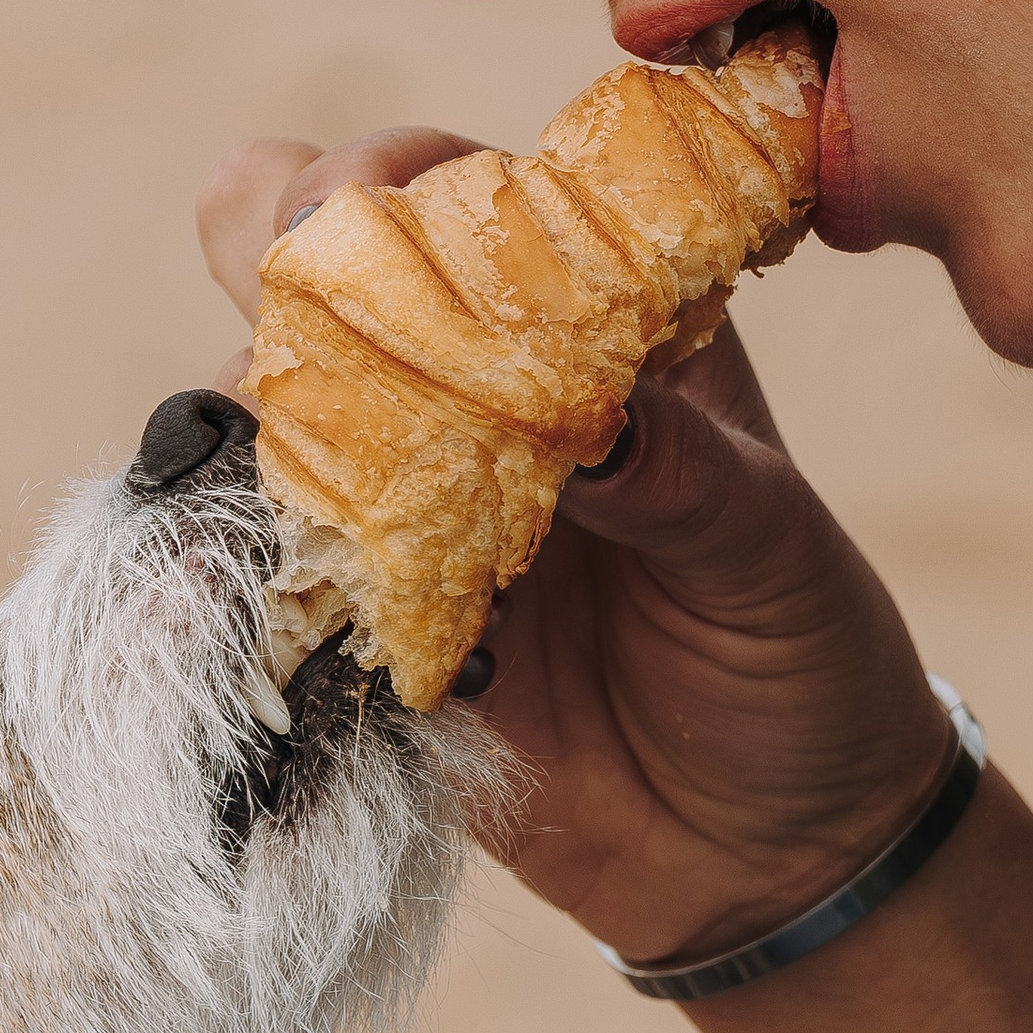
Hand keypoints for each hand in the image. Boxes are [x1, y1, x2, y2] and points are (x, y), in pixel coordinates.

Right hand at [197, 126, 953, 970]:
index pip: (453, 190)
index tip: (351, 214)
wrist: (768, 851)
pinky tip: (255, 602)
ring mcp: (398, 495)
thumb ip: (677, 473)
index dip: (384, 181)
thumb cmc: (800, 657)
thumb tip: (587, 416)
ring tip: (308, 499)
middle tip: (296, 335)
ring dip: (260, 429)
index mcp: (583, 316)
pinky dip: (232, 577)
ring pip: (260, 404)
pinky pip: (256, 572)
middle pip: (311, 263)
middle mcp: (468, 385)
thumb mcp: (769, 551)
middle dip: (282, 270)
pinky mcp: (354, 617)